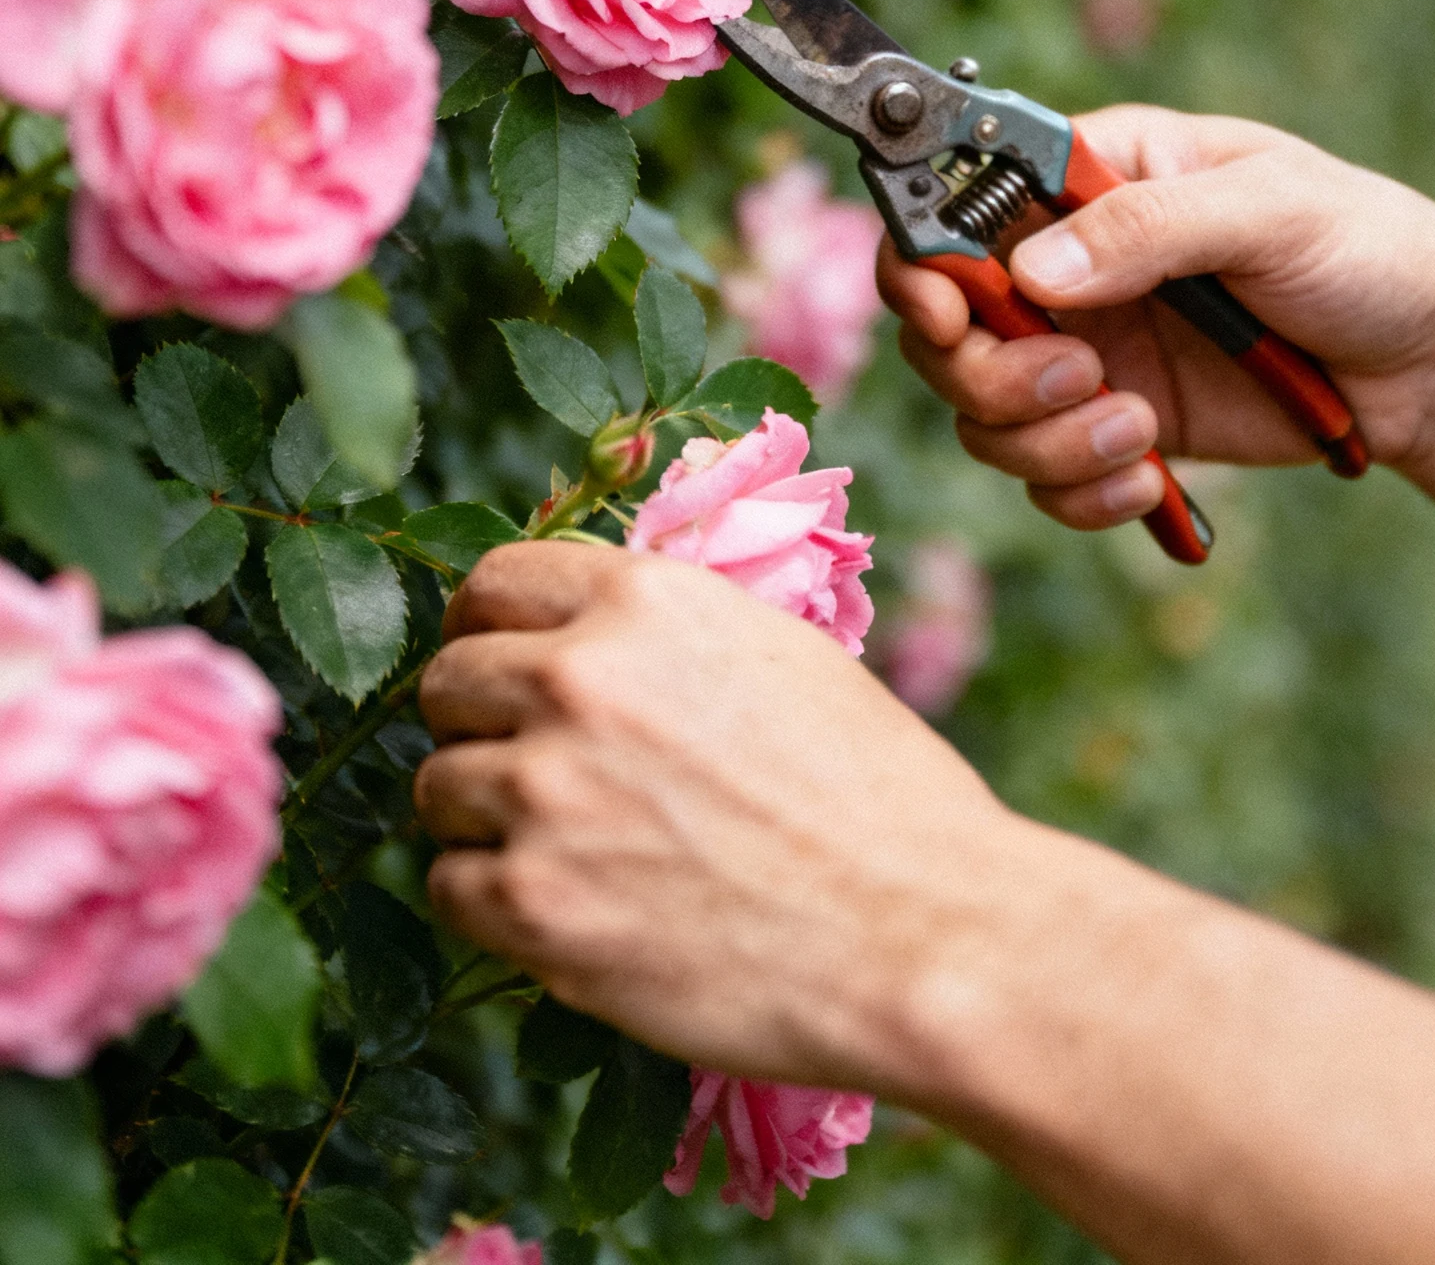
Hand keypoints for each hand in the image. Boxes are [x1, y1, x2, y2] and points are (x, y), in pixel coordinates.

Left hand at [416, 541, 1021, 1094]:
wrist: (920, 932)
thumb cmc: (876, 796)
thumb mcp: (775, 653)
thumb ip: (663, 635)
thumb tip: (582, 635)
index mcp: (642, 600)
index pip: (493, 580)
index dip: (485, 624)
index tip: (493, 661)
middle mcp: (577, 677)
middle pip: (446, 681)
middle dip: (476, 722)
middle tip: (527, 767)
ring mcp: (545, 792)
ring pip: (435, 787)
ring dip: (482, 817)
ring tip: (558, 847)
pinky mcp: (534, 906)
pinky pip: (449, 888)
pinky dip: (490, 903)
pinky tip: (562, 909)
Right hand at [877, 104, 1434, 531]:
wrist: (1434, 362)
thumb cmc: (1365, 247)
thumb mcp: (1268, 210)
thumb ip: (1149, 229)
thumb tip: (1034, 269)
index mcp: (1089, 175)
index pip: (953, 202)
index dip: (923, 261)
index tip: (949, 314)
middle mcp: (1066, 262)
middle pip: (945, 327)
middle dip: (991, 374)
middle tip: (1079, 379)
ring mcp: (1087, 347)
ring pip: (983, 412)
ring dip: (1044, 441)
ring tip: (1140, 436)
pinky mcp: (1115, 424)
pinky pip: (1042, 474)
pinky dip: (1078, 491)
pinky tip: (1150, 480)